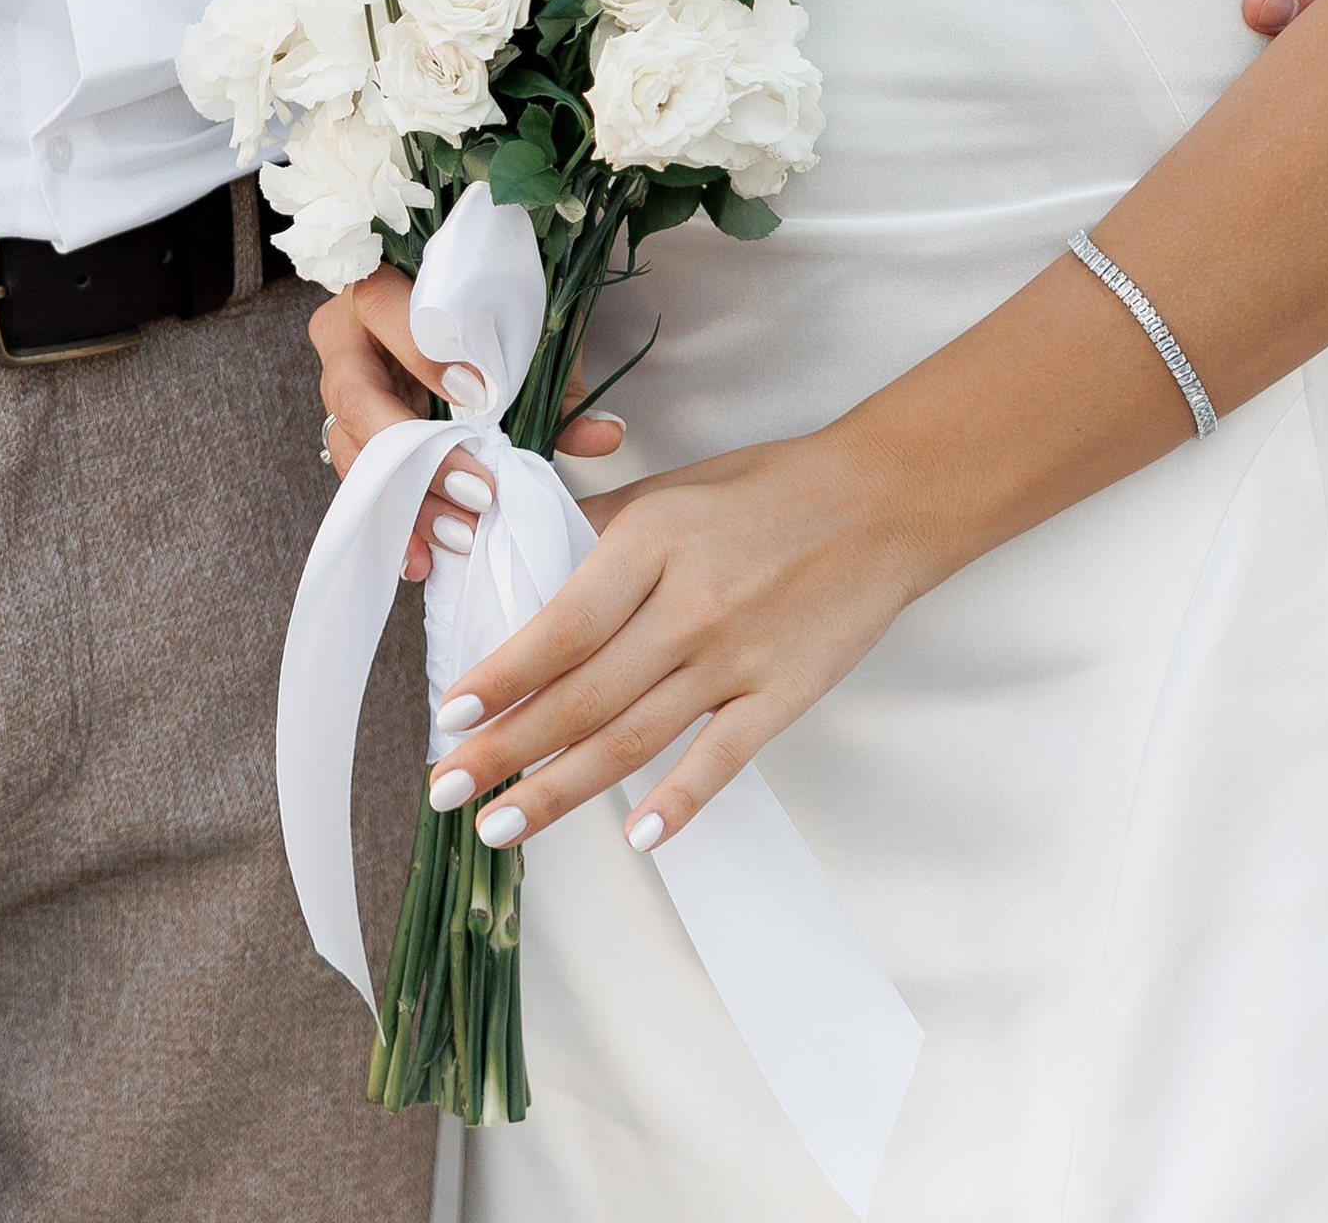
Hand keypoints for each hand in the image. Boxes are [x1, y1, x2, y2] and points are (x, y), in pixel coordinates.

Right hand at [310, 264, 624, 581]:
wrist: (445, 312)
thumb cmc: (483, 305)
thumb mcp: (523, 326)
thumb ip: (555, 376)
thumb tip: (604, 435)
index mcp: (376, 289)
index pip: (385, 313)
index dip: (426, 357)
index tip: (479, 395)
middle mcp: (345, 342)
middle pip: (358, 399)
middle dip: (420, 454)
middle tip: (478, 490)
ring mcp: (339, 394)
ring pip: (354, 452)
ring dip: (409, 501)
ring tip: (461, 535)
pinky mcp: (350, 438)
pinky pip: (361, 486)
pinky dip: (394, 526)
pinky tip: (421, 560)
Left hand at [420, 424, 928, 853]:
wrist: (881, 503)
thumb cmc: (768, 490)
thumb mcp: (670, 489)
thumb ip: (598, 532)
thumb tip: (529, 567)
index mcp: (651, 541)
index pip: (560, 627)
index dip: (501, 677)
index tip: (449, 714)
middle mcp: (688, 604)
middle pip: (582, 695)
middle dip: (505, 749)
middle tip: (446, 790)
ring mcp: (738, 656)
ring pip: (633, 737)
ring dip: (561, 789)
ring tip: (502, 823)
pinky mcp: (784, 695)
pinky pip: (721, 760)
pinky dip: (677, 802)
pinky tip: (634, 837)